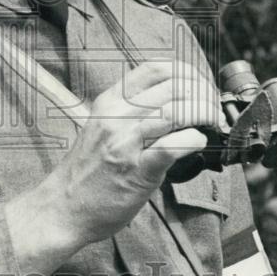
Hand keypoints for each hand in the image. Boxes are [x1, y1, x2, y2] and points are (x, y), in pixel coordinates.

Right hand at [48, 59, 222, 244]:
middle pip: (173, 87)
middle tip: (212, 107)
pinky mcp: (137, 170)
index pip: (155, 69)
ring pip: (177, 112)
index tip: (200, 84)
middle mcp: (116, 116)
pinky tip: (198, 143)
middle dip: (203, 94)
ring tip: (211, 122)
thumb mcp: (102, 127)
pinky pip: (174, 146)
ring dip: (204, 114)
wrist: (63, 206)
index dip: (186, 72)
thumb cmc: (86, 171)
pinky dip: (194, 140)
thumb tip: (175, 105)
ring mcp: (125, 142)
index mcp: (109, 101)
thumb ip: (131, 113)